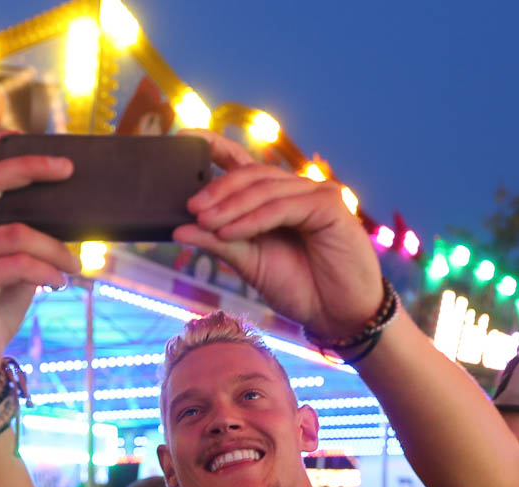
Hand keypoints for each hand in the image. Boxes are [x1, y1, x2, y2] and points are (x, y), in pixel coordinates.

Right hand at [0, 133, 82, 385]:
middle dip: (30, 167)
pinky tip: (59, 284)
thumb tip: (65, 214)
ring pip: (16, 232)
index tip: (29, 136)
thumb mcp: (10, 267)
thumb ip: (22, 239)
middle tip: (67, 169)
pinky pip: (18, 264)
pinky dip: (47, 271)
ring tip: (74, 265)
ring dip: (56, 248)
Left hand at [174, 132, 381, 337]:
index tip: (184, 138)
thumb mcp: (250, 264)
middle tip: (190, 207)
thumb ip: (219, 242)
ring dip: (231, 206)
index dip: (215, 146)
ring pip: (265, 189)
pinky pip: (283, 207)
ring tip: (205, 222)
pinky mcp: (330, 206)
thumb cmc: (300, 288)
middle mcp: (295, 190)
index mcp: (275, 199)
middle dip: (218, 189)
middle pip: (251, 174)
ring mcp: (315, 194)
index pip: (243, 164)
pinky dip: (253, 219)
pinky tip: (230, 232)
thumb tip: (180, 228)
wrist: (338, 316)